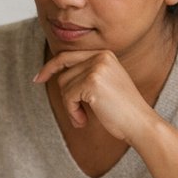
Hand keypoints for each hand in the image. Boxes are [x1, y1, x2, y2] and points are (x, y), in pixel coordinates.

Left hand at [33, 50, 154, 141]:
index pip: (68, 56)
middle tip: (76, 114)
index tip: (37, 78)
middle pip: (64, 73)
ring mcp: (97, 68)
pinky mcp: (92, 82)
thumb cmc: (122, 110)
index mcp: (105, 54)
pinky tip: (83, 120)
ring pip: (64, 86)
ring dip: (70, 107)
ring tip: (84, 118)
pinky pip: (68, 97)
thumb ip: (84, 75)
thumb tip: (55, 75)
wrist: (140, 123)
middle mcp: (101, 57)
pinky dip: (72, 112)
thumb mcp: (104, 85)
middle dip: (66, 96)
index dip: (50, 67)